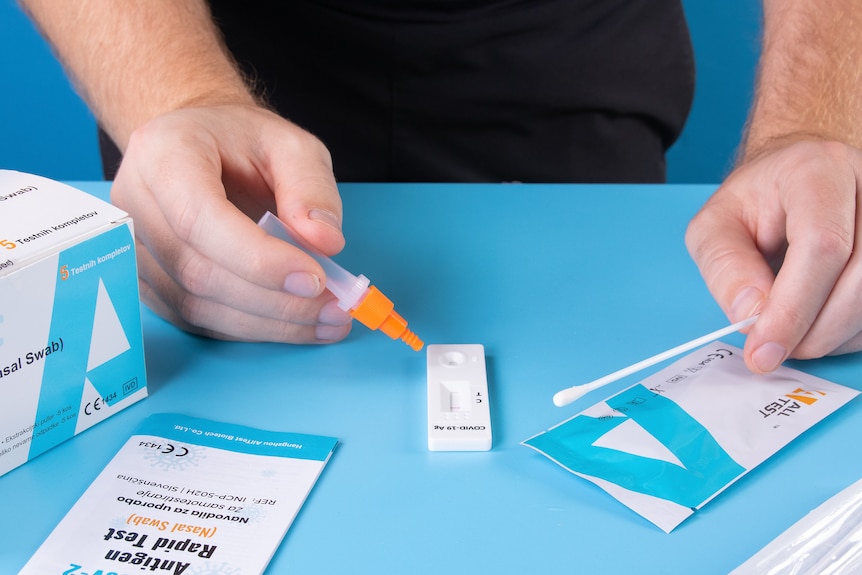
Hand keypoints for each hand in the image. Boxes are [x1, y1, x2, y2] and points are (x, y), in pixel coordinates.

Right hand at [110, 104, 352, 341]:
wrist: (200, 147)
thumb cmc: (242, 141)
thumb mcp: (290, 145)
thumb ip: (311, 187)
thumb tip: (326, 242)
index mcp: (163, 154)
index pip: (199, 219)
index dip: (258, 259)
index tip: (315, 279)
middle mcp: (135, 204)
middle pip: (197, 271)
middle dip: (274, 300)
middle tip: (335, 308)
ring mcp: (132, 249)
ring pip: (195, 304)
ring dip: (267, 323)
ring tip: (327, 320)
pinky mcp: (146, 283)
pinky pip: (195, 319)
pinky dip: (250, 328)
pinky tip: (294, 324)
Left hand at [686, 139, 861, 372]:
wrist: (792, 182)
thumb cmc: (755, 202)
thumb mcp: (715, 226)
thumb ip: (725, 266)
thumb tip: (751, 314)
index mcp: (815, 171)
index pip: (822, 244)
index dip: (793, 306)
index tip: (764, 347)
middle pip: (861, 275)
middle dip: (814, 329)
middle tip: (774, 350)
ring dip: (833, 334)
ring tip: (792, 336)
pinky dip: (849, 331)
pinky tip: (818, 326)